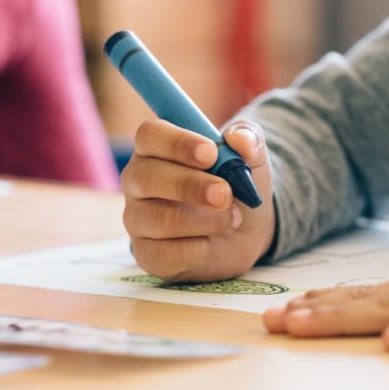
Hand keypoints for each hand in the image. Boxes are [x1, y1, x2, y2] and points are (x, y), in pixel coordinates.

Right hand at [121, 118, 276, 281]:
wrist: (245, 232)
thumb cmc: (236, 185)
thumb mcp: (250, 157)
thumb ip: (248, 138)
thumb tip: (240, 138)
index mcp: (157, 148)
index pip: (150, 135)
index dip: (178, 143)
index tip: (211, 153)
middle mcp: (139, 181)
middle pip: (146, 176)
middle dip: (189, 186)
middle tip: (225, 194)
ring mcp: (138, 219)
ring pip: (157, 218)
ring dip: (203, 220)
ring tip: (232, 219)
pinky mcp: (147, 254)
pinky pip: (163, 254)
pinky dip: (196, 250)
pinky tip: (209, 244)